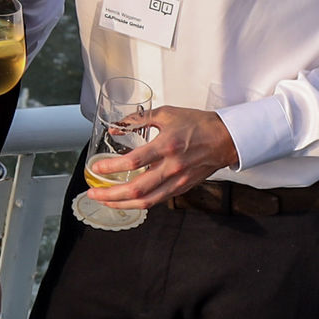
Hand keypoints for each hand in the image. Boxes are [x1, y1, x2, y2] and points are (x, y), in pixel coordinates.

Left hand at [86, 106, 238, 210]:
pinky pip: (157, 200)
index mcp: (167, 146)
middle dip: (111, 194)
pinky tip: (126, 200)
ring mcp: (178, 181)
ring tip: (104, 201)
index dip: (112, 167)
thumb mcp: (166, 114)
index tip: (96, 168)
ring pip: (146, 201)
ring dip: (121, 204)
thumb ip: (138, 119)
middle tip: (93, 193)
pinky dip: (139, 203)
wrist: (225, 139)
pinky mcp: (182, 188)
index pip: (133, 161)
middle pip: (137, 189)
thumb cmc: (197, 124)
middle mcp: (172, 167)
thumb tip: (115, 127)